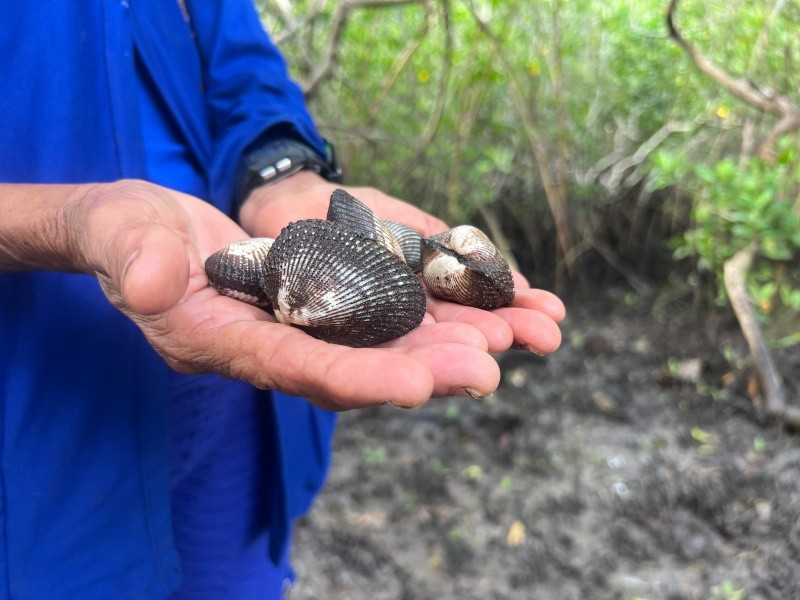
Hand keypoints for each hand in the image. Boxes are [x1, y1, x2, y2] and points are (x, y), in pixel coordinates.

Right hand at [66, 179, 519, 409]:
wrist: (143, 231)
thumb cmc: (128, 232)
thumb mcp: (121, 235)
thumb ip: (136, 259)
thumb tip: (157, 283)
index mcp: (223, 341)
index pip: (294, 366)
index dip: (355, 377)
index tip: (416, 384)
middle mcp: (272, 345)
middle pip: (355, 366)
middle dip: (422, 370)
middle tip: (489, 368)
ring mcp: (302, 323)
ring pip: (381, 341)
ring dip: (446, 343)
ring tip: (510, 338)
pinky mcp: (322, 298)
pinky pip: (383, 310)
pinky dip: (437, 309)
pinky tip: (488, 304)